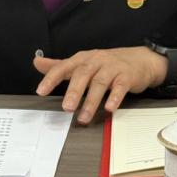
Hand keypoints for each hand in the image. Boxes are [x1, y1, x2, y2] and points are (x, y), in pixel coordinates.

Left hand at [34, 46, 167, 124]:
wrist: (140, 59)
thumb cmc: (107, 63)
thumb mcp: (82, 62)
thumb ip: (59, 65)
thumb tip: (36, 62)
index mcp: (82, 59)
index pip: (64, 67)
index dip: (51, 78)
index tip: (40, 91)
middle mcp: (96, 61)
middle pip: (82, 75)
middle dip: (74, 92)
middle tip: (67, 108)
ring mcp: (112, 68)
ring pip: (99, 83)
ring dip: (91, 101)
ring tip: (84, 117)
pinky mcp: (127, 76)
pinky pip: (120, 87)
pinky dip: (114, 97)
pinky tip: (109, 108)